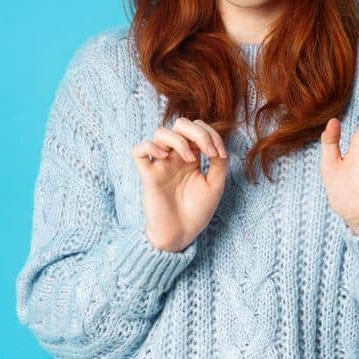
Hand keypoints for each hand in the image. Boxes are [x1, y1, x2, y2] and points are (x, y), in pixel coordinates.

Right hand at [129, 117, 228, 252]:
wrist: (181, 234)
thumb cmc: (198, 211)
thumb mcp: (216, 185)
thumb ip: (219, 163)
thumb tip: (218, 145)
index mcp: (193, 157)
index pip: (198, 129)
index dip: (211, 134)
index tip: (220, 155)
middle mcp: (176, 157)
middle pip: (180, 124)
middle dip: (197, 131)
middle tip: (208, 152)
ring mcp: (161, 164)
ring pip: (160, 132)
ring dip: (179, 140)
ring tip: (190, 159)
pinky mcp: (148, 176)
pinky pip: (138, 151)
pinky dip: (150, 147)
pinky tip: (164, 157)